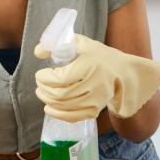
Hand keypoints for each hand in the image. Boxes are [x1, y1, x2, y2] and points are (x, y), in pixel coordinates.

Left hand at [34, 34, 159, 122]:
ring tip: (42, 92)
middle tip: (39, 84)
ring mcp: (95, 100)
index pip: (61, 78)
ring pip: (64, 106)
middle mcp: (94, 85)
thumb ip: (58, 44)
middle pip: (60, 94)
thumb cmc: (99, 56)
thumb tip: (37, 51)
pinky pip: (72, 116)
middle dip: (44, 90)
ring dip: (47, 100)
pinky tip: (48, 107)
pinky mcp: (95, 110)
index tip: (40, 74)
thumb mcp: (82, 43)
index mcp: (89, 66)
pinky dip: (57, 113)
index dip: (45, 78)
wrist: (122, 72)